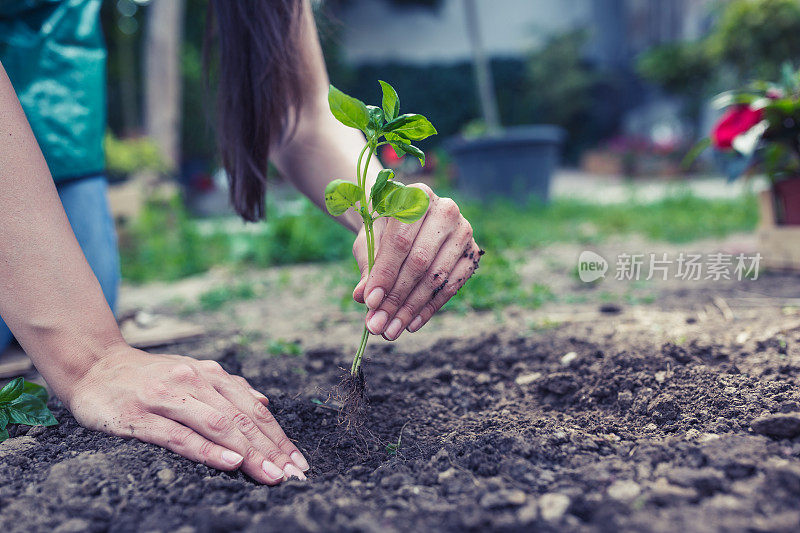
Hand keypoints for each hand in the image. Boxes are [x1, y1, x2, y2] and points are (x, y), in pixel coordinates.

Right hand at [66, 345, 308, 484]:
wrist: (94, 365)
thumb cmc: (148, 375)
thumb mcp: (192, 373)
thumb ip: (226, 388)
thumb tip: (264, 401)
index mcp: (210, 375)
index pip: (253, 409)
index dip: (278, 436)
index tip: (297, 462)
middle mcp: (194, 382)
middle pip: (242, 419)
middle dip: (271, 448)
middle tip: (292, 474)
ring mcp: (167, 398)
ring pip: (218, 425)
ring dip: (249, 452)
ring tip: (270, 473)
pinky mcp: (140, 416)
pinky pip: (179, 435)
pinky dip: (207, 449)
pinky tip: (228, 461)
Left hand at [352, 183, 480, 340]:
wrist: (405, 220)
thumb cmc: (383, 231)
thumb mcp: (369, 243)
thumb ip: (367, 267)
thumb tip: (361, 296)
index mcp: (416, 196)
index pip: (401, 241)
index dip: (385, 274)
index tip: (370, 303)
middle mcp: (445, 210)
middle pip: (420, 262)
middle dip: (396, 298)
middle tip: (378, 325)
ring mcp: (463, 231)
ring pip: (436, 277)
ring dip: (411, 308)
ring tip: (391, 331)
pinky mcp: (473, 252)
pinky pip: (452, 286)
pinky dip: (429, 308)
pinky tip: (411, 324)